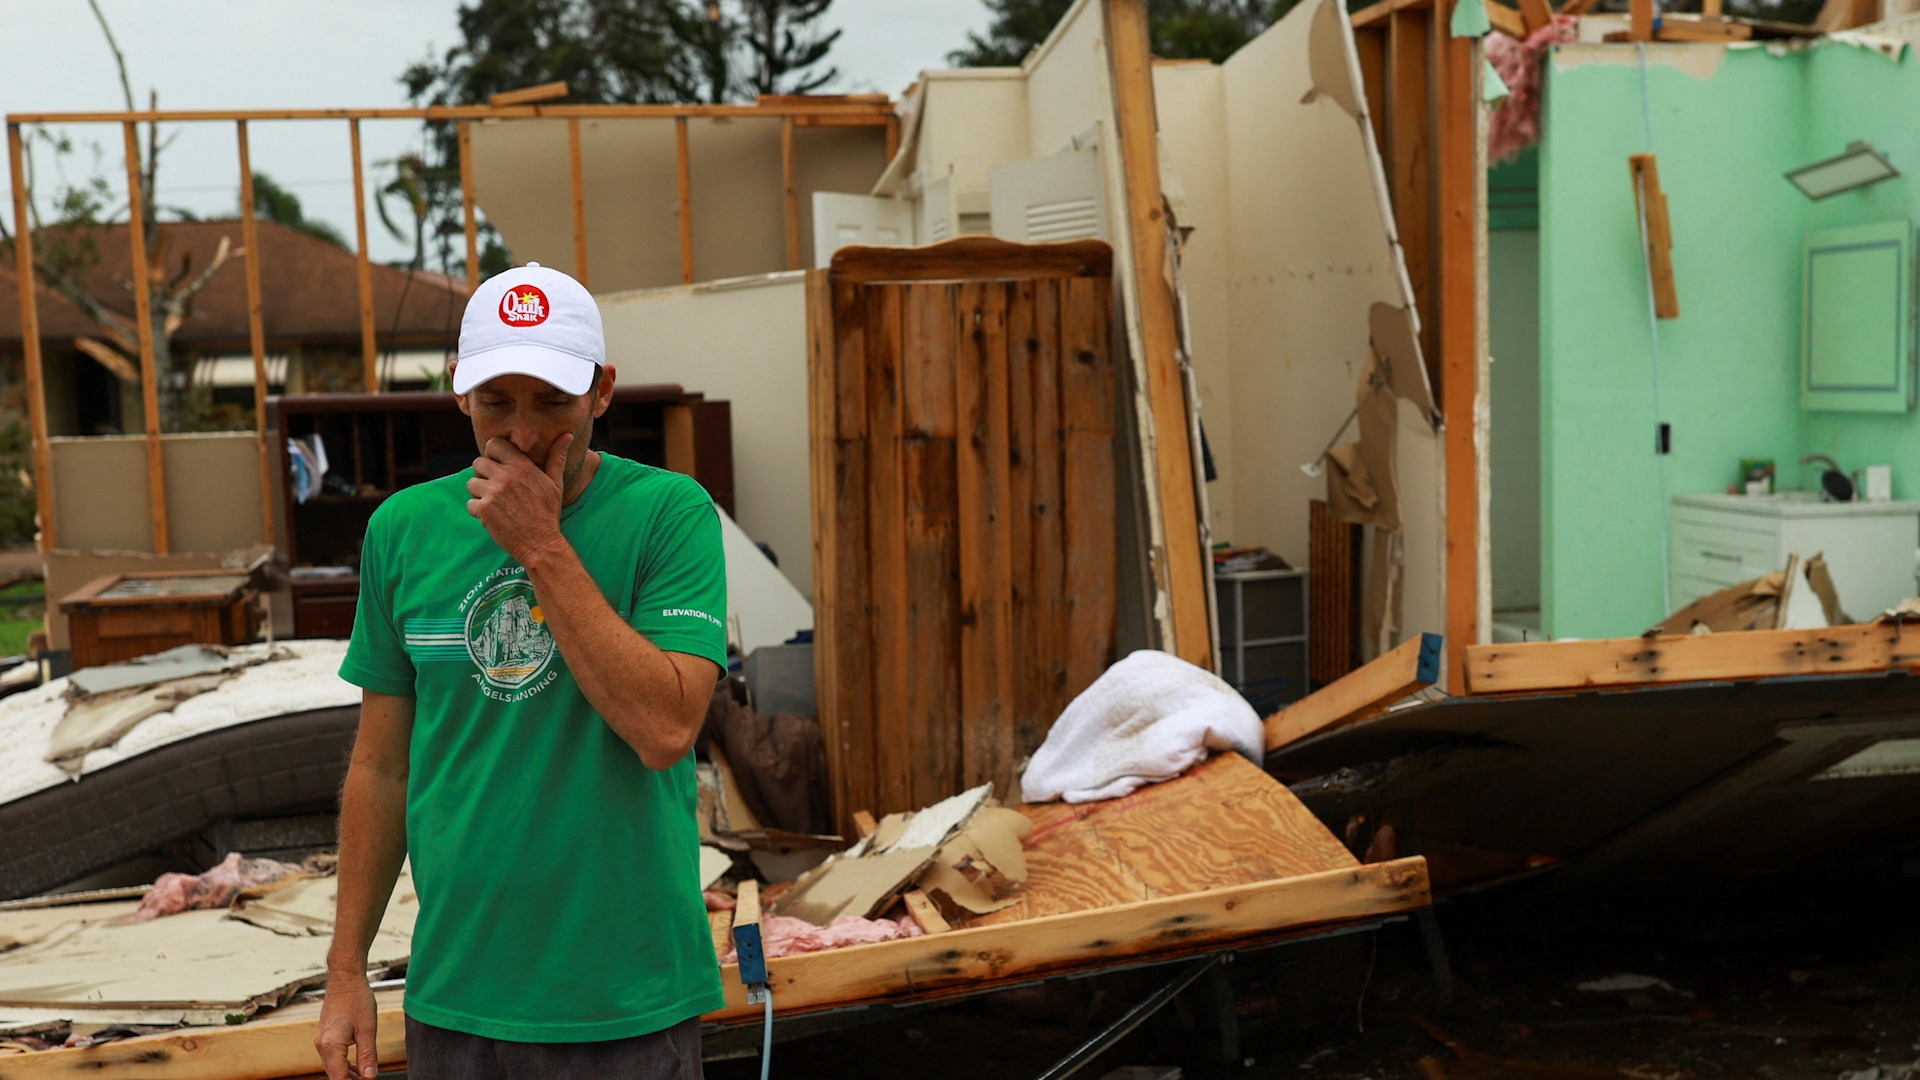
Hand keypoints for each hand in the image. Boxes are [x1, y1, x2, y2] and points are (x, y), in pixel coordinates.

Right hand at [314, 971, 380, 1079]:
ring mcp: (321, 1041)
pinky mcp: (324, 1037)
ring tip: (365, 1077)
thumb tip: (369, 1077)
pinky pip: (333, 1057)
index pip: (339, 1078)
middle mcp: (322, 1046)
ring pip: (333, 1067)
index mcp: (331, 1046)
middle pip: (334, 1075)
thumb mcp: (367, 1029)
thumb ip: (367, 1055)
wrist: (345, 979)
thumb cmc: (357, 999)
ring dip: (348, 1075)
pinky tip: (357, 1067)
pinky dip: (344, 1064)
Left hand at [466, 434, 570, 562]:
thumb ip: (557, 457)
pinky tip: (493, 517)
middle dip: (484, 475)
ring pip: (471, 483)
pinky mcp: (484, 510)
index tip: (499, 467)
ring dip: (479, 494)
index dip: (493, 455)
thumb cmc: (548, 513)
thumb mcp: (555, 482)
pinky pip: (470, 503)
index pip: (494, 445)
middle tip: (497, 489)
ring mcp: (494, 493)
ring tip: (496, 504)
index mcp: (522, 466)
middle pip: (478, 463)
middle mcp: (506, 476)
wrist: (541, 543)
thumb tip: (567, 435)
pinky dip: (478, 512)